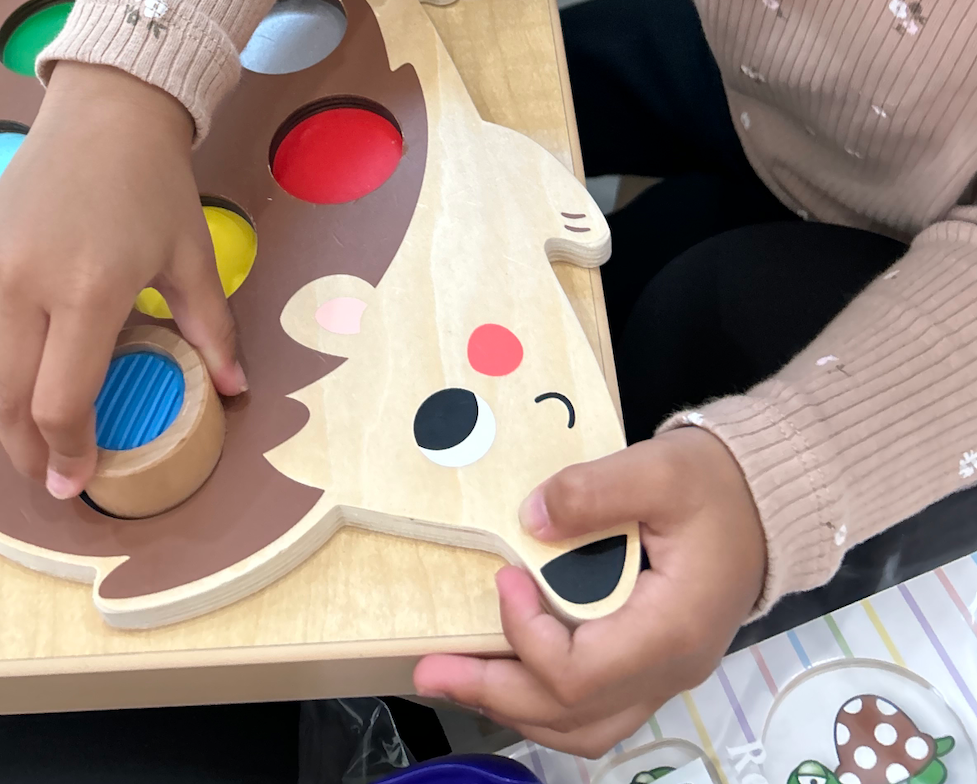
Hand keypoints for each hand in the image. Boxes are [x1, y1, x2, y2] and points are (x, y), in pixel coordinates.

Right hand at [0, 61, 245, 499]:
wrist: (106, 106)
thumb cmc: (156, 181)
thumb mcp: (191, 253)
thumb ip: (211, 327)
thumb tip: (236, 388)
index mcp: (89, 290)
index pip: (62, 401)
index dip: (68, 452)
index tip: (79, 481)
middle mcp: (29, 283)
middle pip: (11, 400)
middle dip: (28, 450)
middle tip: (51, 478)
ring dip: (17, 404)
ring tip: (46, 428)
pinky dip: (12, 353)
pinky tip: (40, 358)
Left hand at [413, 428, 766, 754]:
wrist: (766, 499)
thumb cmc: (717, 484)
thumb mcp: (659, 468)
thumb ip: (594, 490)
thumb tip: (531, 518)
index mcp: (671, 630)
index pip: (583, 674)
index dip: (527, 638)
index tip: (504, 578)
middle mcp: (669, 670)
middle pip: (574, 717)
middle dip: (494, 694)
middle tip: (430, 669)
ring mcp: (664, 675)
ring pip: (584, 728)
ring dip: (516, 708)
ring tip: (457, 680)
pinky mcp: (653, 665)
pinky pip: (595, 709)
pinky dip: (545, 700)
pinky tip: (508, 671)